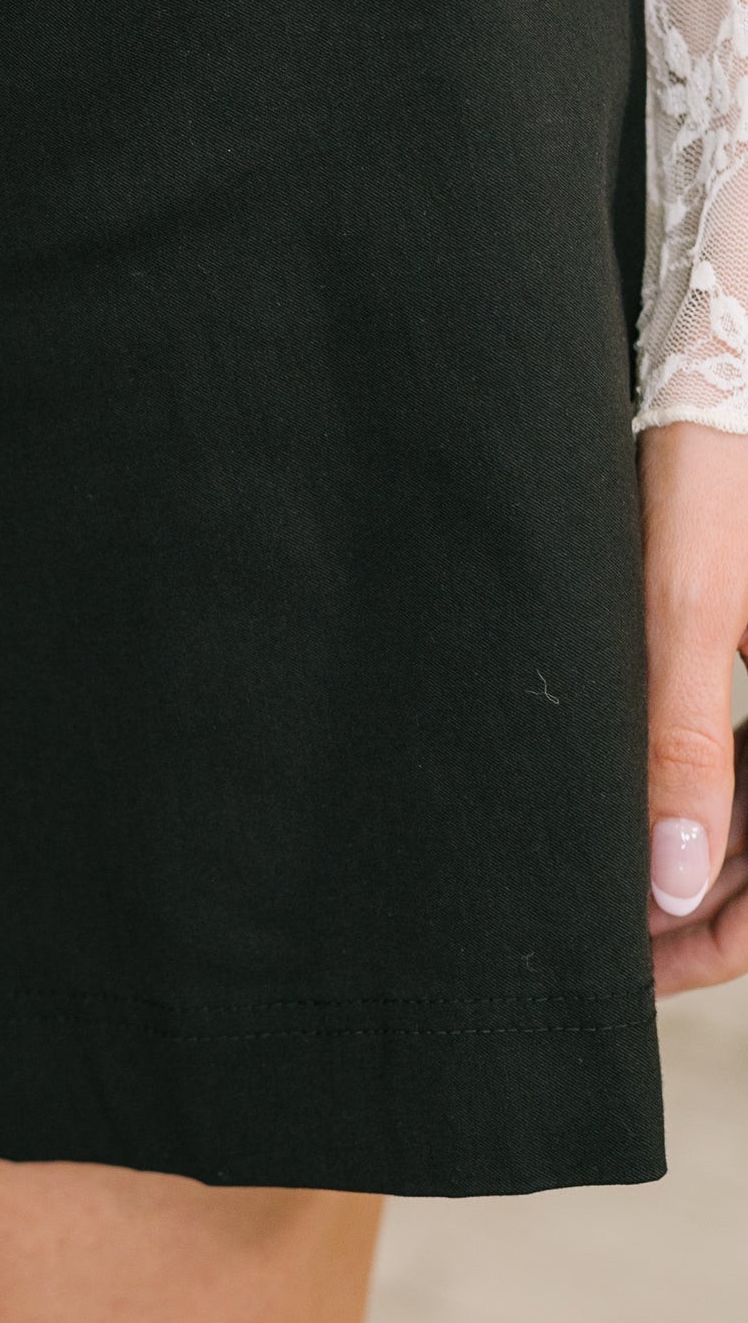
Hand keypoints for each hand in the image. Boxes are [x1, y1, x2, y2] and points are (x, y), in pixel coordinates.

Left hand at [640, 419, 747, 992]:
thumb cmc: (712, 457)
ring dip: (691, 851)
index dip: (721, 939)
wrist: (718, 352)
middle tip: (592, 937)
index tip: (634, 971)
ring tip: (590, 880)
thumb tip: (671, 883)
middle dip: (696, 904)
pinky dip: (696, 791)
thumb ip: (681, 738)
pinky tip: (621, 806)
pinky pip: (746, 758)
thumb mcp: (689, 602)